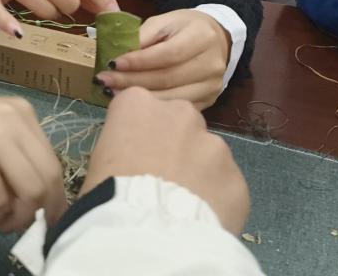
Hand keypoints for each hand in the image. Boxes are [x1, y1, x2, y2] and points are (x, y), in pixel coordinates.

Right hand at [0, 70, 67, 231]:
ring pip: (30, 190)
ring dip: (19, 217)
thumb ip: (12, 155)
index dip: (55, 196)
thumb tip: (32, 199)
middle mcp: (16, 121)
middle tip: (27, 228)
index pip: (53, 162)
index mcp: (23, 114)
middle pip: (48, 178)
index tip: (48, 217)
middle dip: (43, 211)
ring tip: (3, 224)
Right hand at [80, 86, 249, 233]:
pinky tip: (202, 220)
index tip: (134, 156)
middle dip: (175, 145)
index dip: (138, 134)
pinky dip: (217, 199)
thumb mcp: (100, 160)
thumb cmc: (109, 193)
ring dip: (199, 173)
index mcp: (139, 103)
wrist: (148, 233)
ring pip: (207, 154)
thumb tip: (135, 160)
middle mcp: (180, 113)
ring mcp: (214, 144)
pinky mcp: (236, 177)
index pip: (138, 108)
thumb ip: (123, 147)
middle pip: (180, 123)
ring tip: (184, 205)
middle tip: (163, 178)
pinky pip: (225, 185)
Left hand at [95, 9, 229, 108]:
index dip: (139, 61)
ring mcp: (212, 85)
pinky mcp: (209, 100)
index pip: (168, 53)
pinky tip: (135, 104)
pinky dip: (154, 107)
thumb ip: (143, 35)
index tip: (113, 64)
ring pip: (172, 97)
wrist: (217, 38)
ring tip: (113, 93)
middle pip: (168, 78)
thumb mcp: (164, 21)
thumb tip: (118, 54)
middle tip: (105, 81)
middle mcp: (212, 63)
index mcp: (202, 37)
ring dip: (140, 98)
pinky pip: (177, 107)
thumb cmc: (185, 27)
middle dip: (132, 81)